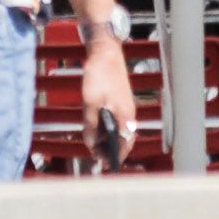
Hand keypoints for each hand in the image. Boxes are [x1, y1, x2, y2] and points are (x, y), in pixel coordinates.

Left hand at [79, 33, 136, 161]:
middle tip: (96, 157)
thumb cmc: (99, 75)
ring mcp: (125, 107)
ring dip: (109, 139)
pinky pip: (117, 120)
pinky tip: (96, 128)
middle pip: (124, 139)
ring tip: (94, 145)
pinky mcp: (120, 100)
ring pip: (120, 130)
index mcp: (125, 117)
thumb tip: (91, 144)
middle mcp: (129, 114)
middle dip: (111, 150)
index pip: (124, 145)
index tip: (104, 166)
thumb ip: (91, 126)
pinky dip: (108, 129)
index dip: (115, 157)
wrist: (105, 52)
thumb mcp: (90, 103)